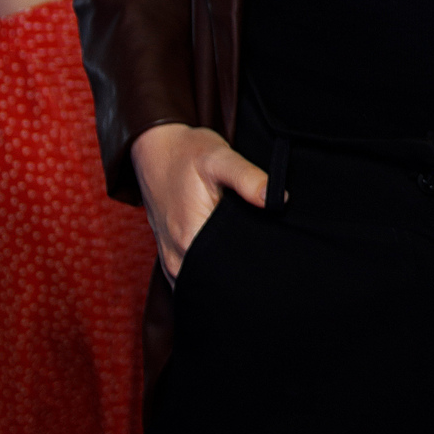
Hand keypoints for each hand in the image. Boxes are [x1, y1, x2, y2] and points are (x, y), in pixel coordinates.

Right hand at [131, 122, 268, 285]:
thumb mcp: (220, 158)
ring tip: (248, 260)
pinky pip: (192, 279)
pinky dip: (209, 275)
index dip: (254, 267)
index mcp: (191, 239)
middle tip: (266, 260)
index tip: (272, 258)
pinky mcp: (170, 257)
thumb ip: (248, 179)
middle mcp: (177, 258)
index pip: (229, 272)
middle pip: (217, 283)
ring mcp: (171, 261)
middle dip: (241, 276)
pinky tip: (227, 261)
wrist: (154, 149)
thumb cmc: (187, 152)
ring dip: (224, 277)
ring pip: (203, 285)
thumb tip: (279, 199)